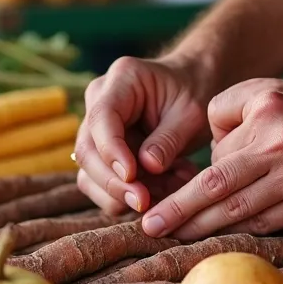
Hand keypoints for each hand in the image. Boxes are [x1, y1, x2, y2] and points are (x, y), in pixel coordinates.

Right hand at [74, 56, 211, 214]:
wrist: (194, 86)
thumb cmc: (194, 92)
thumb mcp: (191, 112)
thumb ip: (168, 139)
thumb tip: (147, 167)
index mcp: (122, 80)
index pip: (102, 119)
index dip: (111, 152)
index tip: (131, 177)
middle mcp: (99, 101)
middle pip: (88, 151)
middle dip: (114, 183)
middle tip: (145, 202)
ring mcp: (96, 128)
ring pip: (90, 174)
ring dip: (125, 194)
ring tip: (170, 189)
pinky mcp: (101, 152)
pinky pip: (102, 184)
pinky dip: (129, 196)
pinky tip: (163, 190)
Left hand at [141, 79, 282, 239]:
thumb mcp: (276, 91)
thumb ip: (232, 110)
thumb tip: (206, 152)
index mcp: (268, 112)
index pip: (215, 140)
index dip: (193, 166)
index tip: (167, 185)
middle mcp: (280, 145)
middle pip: (215, 183)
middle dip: (178, 208)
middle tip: (148, 226)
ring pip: (236, 209)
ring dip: (200, 227)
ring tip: (171, 236)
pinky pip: (263, 222)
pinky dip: (236, 231)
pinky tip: (214, 239)